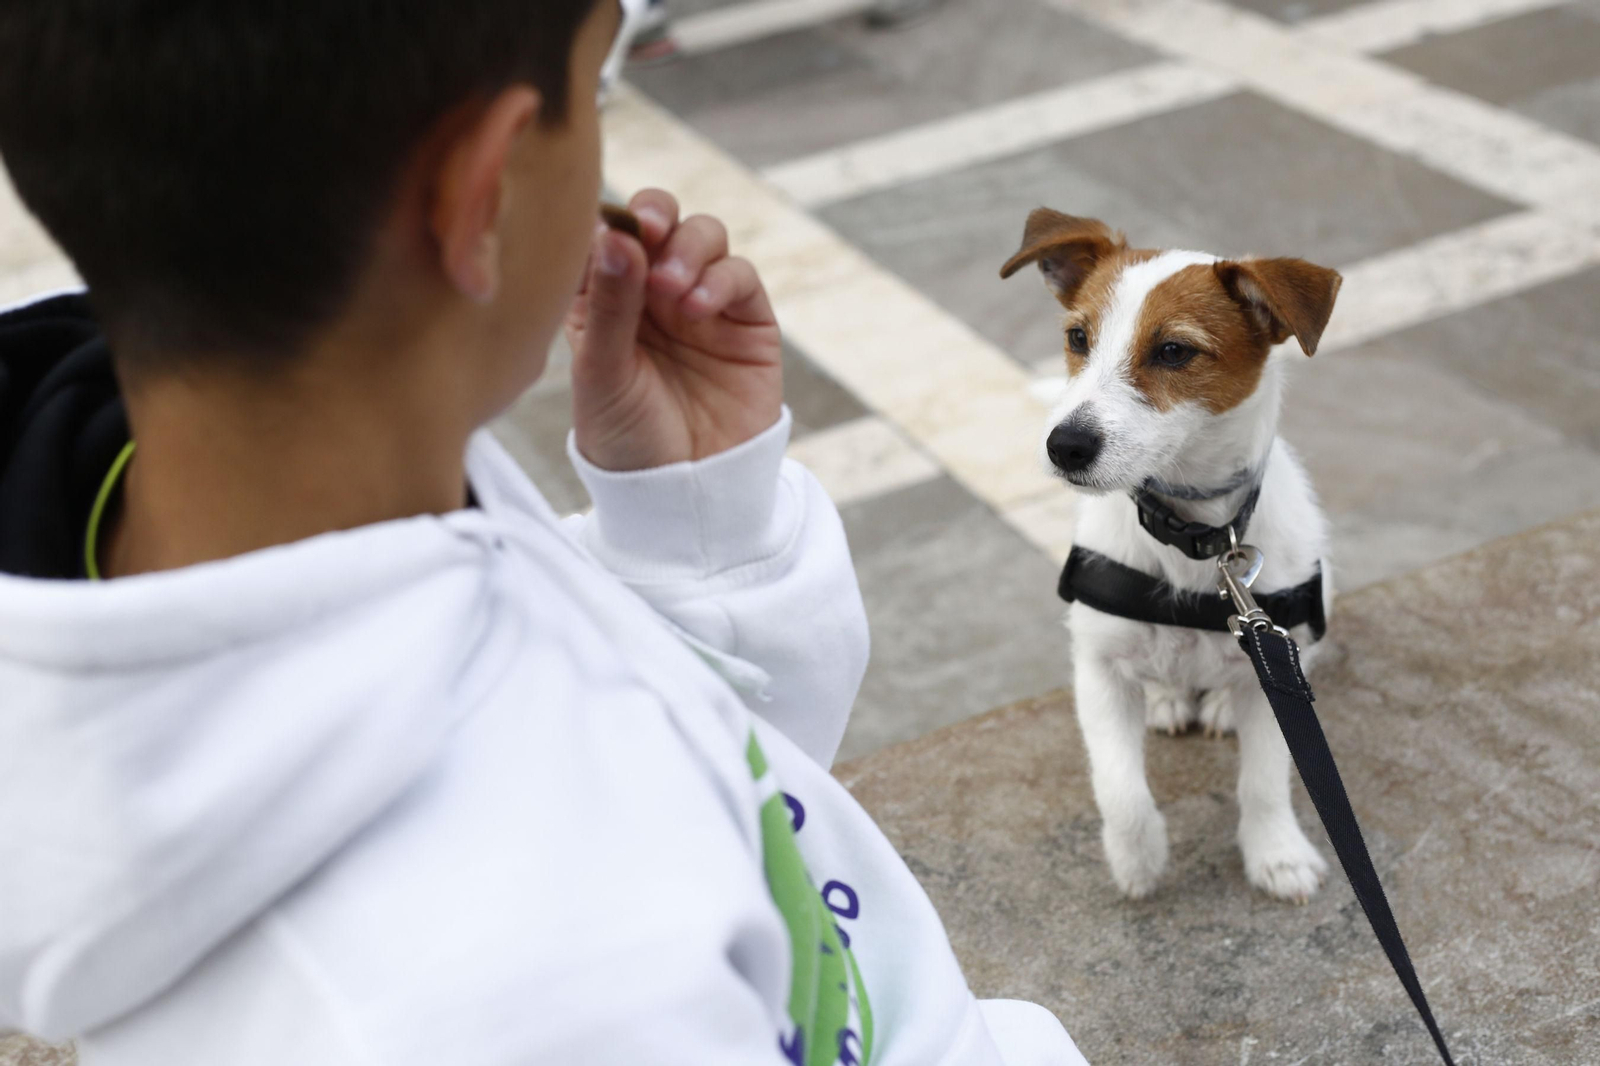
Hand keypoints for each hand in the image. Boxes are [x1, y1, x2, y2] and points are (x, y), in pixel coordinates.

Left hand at [566, 189, 782, 470]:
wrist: (683, 495)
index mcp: (603, 297)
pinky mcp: (748, 322)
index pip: (606, 232)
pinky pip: (741, 276)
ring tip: (671, 290)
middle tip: (646, 233)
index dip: (610, 219)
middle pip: (660, 220)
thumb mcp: (601, 373)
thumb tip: (612, 234)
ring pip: (704, 236)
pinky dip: (721, 280)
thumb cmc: (626, 438)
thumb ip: (607, 303)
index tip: (610, 227)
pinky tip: (697, 308)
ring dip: (688, 249)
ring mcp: (702, 303)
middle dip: (655, 216)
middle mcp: (652, 292)